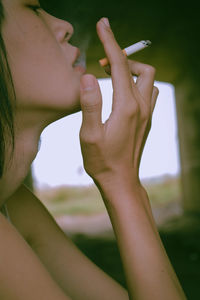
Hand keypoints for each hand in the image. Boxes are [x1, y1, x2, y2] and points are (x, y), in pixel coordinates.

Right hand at [79, 18, 158, 185]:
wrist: (121, 180)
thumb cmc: (102, 160)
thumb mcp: (89, 134)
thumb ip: (90, 103)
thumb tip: (88, 76)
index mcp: (126, 106)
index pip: (120, 65)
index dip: (110, 42)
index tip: (103, 25)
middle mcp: (141, 107)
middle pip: (140, 68)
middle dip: (122, 58)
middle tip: (103, 62)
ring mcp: (147, 114)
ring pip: (148, 79)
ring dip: (132, 70)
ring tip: (112, 75)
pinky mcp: (147, 120)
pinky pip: (148, 92)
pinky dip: (137, 83)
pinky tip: (123, 92)